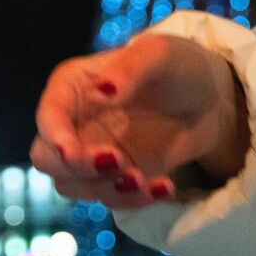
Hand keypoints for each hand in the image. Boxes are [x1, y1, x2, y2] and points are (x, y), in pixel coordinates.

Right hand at [29, 32, 247, 208]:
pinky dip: (135, 200)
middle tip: (116, 161)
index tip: (72, 152)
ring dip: (106, 189)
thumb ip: (129, 69)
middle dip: (75, 167)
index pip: (48, 113)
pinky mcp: (116, 177)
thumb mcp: (159, 55)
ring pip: (74, 185)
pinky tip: (164, 186)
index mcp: (74, 85)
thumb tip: (100, 92)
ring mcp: (93, 152)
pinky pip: (111, 199)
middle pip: (46, 157)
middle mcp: (75, 121)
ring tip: (144, 179)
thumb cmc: (177, 64)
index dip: (53, 134)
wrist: (209, 99)